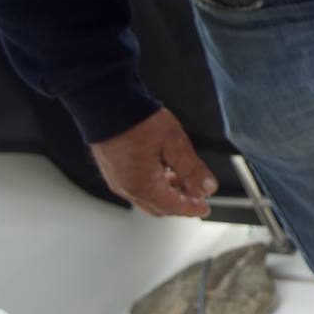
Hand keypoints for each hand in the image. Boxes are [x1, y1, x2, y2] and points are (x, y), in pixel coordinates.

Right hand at [89, 108, 217, 216]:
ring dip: (167, 193)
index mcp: (142, 186)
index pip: (173, 207)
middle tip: (196, 196)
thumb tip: (206, 187)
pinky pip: (135, 187)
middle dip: (180, 203)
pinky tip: (163, 170)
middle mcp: (127, 188)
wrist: (106, 104)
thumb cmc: (136, 121)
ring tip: (182, 179)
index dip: (192, 208)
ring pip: (147, 197)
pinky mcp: (112, 170)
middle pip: (159, 207)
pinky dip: (153, 185)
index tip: (204, 208)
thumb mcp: (175, 144)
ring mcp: (116, 180)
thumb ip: (192, 169)